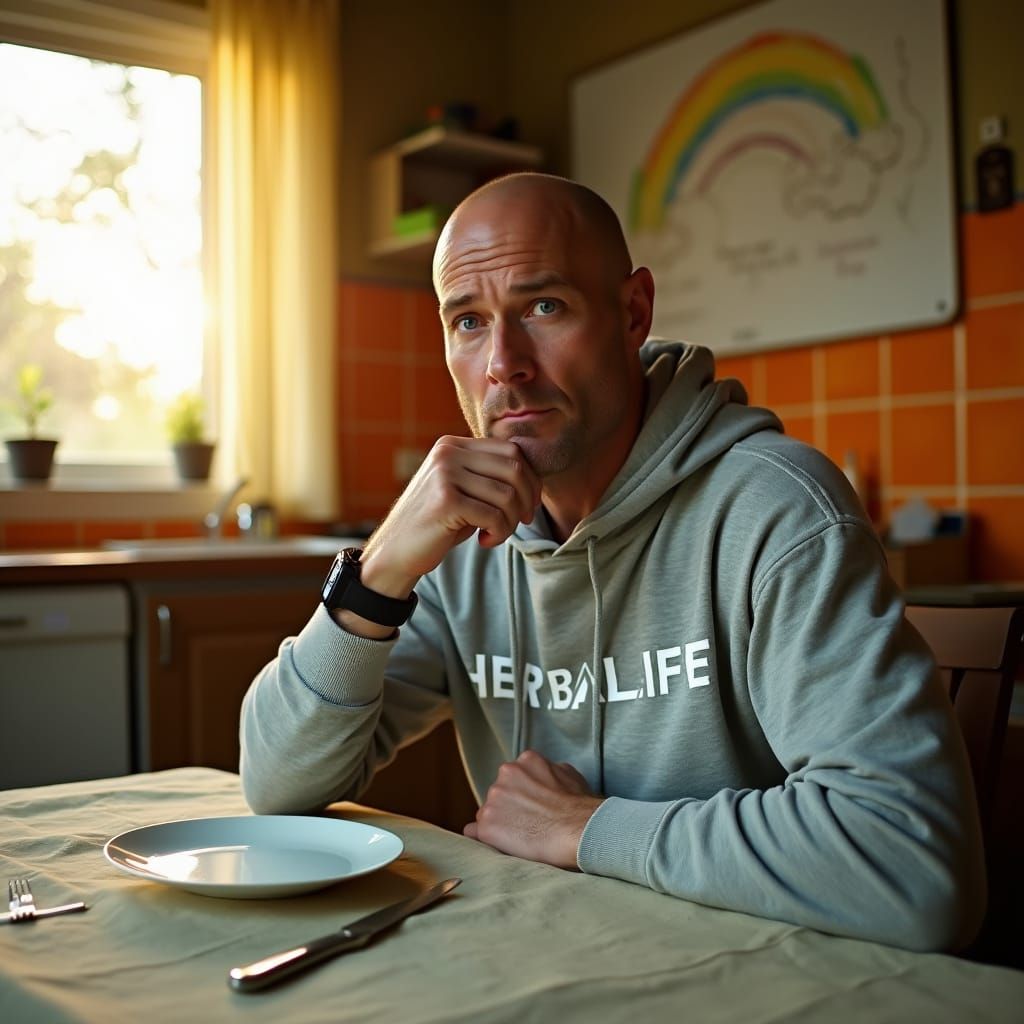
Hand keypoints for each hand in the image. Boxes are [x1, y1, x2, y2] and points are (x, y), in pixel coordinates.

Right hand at [334, 436, 540, 638]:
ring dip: (510, 522)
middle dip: (527, 499)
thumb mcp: (463, 491)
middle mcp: (448, 453)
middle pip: (514, 468)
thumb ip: (489, 477)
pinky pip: (494, 516)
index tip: (529, 505)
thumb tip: (535, 477)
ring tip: (496, 534)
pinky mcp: (445, 501)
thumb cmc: (437, 524)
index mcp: (453, 445)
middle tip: (522, 522)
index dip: (531, 479)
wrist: (395, 552)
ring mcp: (444, 474)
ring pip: (507, 495)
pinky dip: (499, 533)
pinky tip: (485, 541)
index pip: (511, 450)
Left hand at [464, 750, 603, 868]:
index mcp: (525, 761)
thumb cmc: (580, 806)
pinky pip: (476, 833)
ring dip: (500, 823)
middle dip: (509, 808)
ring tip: (523, 836)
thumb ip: (548, 770)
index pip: (513, 778)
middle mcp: (505, 775)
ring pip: (488, 813)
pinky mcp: (487, 826)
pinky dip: (486, 839)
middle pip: (498, 794)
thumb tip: (541, 775)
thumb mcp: (568, 773)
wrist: (580, 830)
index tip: (532, 807)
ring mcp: (494, 800)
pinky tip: (503, 845)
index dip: (522, 795)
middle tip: (529, 823)